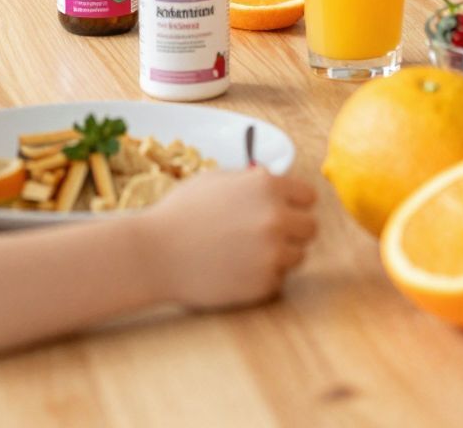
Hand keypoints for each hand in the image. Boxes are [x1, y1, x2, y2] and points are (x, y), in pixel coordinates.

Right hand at [144, 169, 316, 309]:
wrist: (152, 255)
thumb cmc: (179, 214)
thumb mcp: (217, 180)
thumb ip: (252, 181)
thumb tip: (276, 181)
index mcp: (268, 186)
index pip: (309, 197)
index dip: (294, 204)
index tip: (282, 211)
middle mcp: (276, 217)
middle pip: (310, 227)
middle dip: (292, 231)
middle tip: (267, 236)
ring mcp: (272, 252)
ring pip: (298, 255)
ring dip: (280, 256)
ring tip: (247, 254)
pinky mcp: (263, 283)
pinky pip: (278, 280)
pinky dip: (262, 278)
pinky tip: (236, 271)